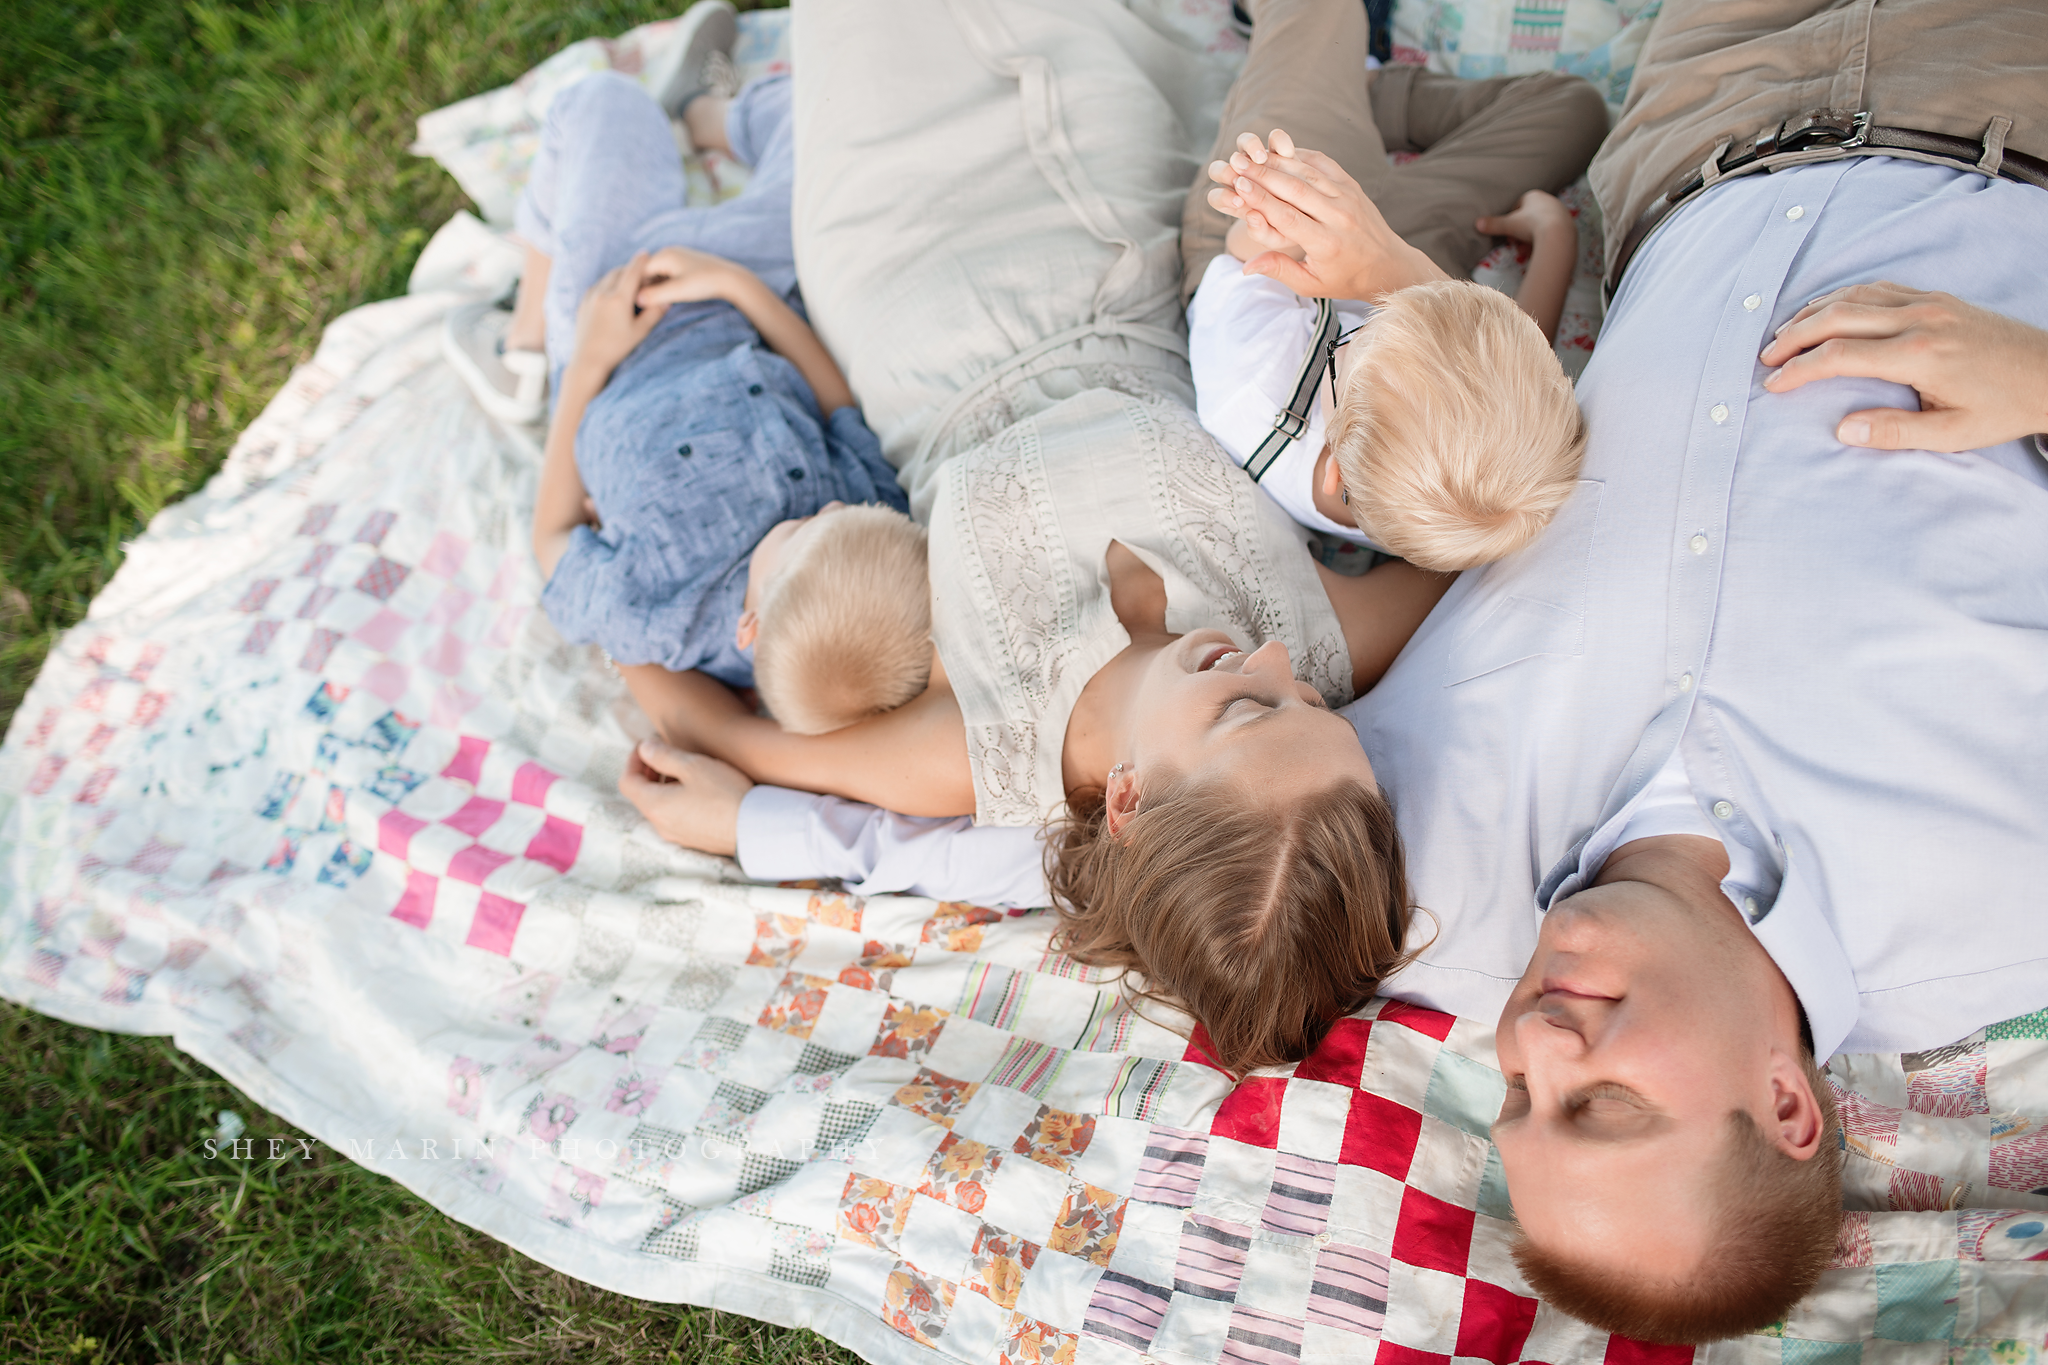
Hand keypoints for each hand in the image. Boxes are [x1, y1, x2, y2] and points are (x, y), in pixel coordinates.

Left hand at [569, 253, 668, 385]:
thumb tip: (665, 300)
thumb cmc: (617, 348)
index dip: (640, 261)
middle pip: (618, 272)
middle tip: (639, 269)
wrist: (589, 361)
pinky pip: (595, 287)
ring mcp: (590, 299)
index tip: (646, 253)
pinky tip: (610, 291)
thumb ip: (653, 314)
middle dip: (629, 268)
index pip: (632, 272)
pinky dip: (605, 284)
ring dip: (617, 275)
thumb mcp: (640, 332)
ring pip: (605, 278)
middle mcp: (602, 294)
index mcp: (618, 299)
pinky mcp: (582, 305)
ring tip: (626, 279)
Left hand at [617, 739, 753, 856]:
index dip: (633, 759)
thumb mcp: (693, 766)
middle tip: (665, 753)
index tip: (647, 745)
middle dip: (649, 771)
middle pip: (642, 795)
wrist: (756, 828)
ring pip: (660, 806)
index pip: (627, 781)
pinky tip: (700, 789)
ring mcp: (678, 835)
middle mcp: (661, 824)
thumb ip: (663, 755)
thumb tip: (645, 749)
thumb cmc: (724, 794)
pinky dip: (678, 798)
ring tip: (685, 768)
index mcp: (654, 805)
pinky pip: (677, 816)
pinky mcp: (695, 839)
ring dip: (664, 784)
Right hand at [635, 245, 744, 308]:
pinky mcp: (685, 263)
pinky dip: (665, 285)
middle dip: (645, 287)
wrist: (731, 279)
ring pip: (658, 273)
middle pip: (648, 271)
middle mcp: (669, 251)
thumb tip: (636, 299)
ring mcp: (678, 256)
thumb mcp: (678, 291)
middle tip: (641, 307)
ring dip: (655, 287)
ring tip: (653, 305)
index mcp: (664, 255)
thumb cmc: (705, 284)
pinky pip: (668, 273)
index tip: (634, 305)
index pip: (639, 272)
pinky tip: (666, 298)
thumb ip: (656, 295)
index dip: (636, 288)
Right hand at [1205, 128, 1446, 299]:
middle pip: (1295, 190)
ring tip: (1252, 156)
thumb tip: (1246, 267)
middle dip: (1263, 175)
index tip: (1238, 186)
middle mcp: (1339, 218)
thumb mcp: (1311, 285)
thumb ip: (1279, 271)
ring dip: (1278, 162)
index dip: (1260, 200)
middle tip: (1237, 164)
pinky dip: (1301, 156)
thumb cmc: (1344, 278)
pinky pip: (1324, 165)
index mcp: (1326, 244)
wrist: (1387, 264)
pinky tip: (1280, 151)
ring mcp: (1348, 197)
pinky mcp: (1352, 185)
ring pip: (1308, 173)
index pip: (1287, 217)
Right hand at [1476, 189, 1572, 247]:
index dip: (1511, 221)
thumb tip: (1477, 224)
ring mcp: (1561, 212)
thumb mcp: (1509, 225)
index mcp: (1534, 195)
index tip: (1509, 233)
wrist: (1558, 236)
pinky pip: (1552, 234)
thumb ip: (1493, 224)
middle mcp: (1549, 200)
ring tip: (1527, 251)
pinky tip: (1540, 251)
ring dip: (1532, 239)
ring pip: (1541, 226)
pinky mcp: (1570, 224)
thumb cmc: (1532, 226)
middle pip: (1530, 218)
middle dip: (1521, 233)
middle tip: (1517, 245)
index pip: (1518, 206)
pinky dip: (1544, 242)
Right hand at [1759, 282, 2047, 451]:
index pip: (1840, 356)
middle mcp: (1920, 320)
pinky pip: (1878, 289)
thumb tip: (1843, 429)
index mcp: (1921, 355)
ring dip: (1813, 313)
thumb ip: (1895, 432)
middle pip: (1837, 317)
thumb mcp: (1953, 434)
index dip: (1800, 370)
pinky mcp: (1937, 298)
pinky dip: (1843, 298)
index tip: (1775, 385)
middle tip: (1766, 358)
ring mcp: (1929, 303)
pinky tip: (1827, 311)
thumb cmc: (2004, 407)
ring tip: (1785, 334)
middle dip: (1794, 337)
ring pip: (1854, 297)